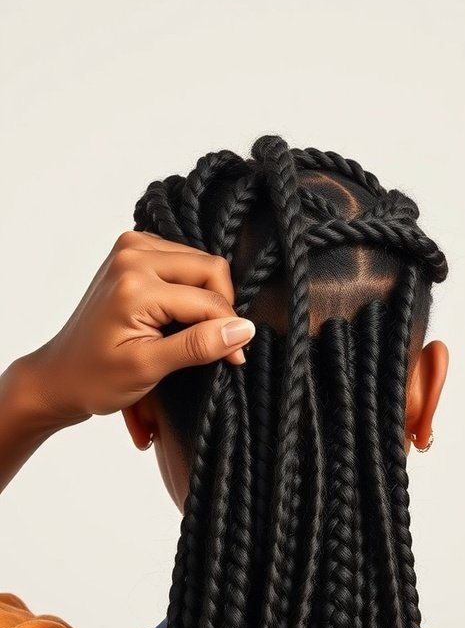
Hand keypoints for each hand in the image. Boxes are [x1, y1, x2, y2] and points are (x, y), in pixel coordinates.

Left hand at [23, 231, 254, 423]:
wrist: (59, 376)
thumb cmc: (95, 379)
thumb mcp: (148, 368)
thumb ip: (196, 345)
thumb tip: (242, 330)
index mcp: (136, 283)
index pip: (209, 298)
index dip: (229, 331)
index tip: (235, 361)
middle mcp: (133, 254)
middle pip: (210, 268)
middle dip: (221, 309)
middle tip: (217, 346)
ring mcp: (131, 248)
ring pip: (200, 263)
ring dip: (206, 298)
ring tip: (194, 333)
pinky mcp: (132, 251)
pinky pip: (182, 260)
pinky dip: (190, 288)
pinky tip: (179, 315)